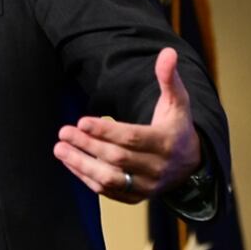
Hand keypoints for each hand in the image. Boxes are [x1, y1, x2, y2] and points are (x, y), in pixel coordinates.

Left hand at [53, 47, 201, 202]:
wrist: (191, 163)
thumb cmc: (176, 125)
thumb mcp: (177, 101)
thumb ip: (169, 77)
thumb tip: (168, 52)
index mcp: (166, 143)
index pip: (133, 138)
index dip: (106, 131)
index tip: (82, 120)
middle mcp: (158, 169)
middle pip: (118, 159)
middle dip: (88, 145)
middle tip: (63, 131)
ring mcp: (147, 186)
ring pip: (110, 180)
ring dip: (81, 164)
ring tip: (59, 148)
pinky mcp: (136, 197)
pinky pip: (108, 191)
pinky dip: (86, 178)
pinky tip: (70, 161)